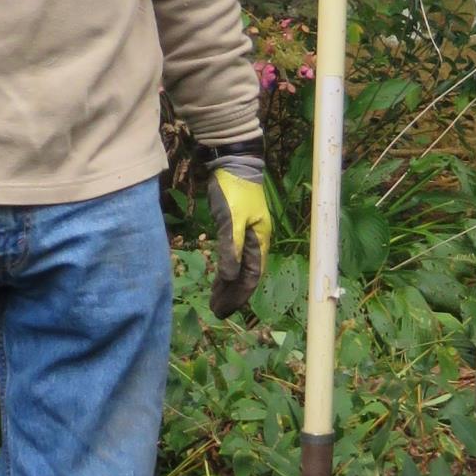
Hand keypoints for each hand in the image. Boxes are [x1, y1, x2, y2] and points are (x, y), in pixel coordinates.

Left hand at [206, 167, 271, 319]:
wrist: (233, 163)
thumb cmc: (234, 190)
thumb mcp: (232, 220)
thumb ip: (231, 248)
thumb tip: (231, 277)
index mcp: (259, 241)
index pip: (251, 276)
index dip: (239, 295)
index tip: (225, 310)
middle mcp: (255, 242)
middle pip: (245, 275)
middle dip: (233, 294)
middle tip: (217, 312)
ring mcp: (246, 236)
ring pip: (239, 268)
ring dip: (228, 285)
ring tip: (216, 301)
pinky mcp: (235, 229)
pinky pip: (232, 256)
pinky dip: (226, 270)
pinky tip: (219, 280)